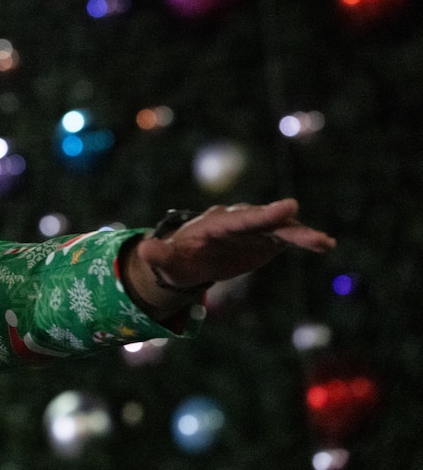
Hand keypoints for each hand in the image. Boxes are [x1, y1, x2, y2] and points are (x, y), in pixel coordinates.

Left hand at [122, 199, 334, 320]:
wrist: (187, 262)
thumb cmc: (175, 260)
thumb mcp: (165, 262)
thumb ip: (159, 255)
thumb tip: (144, 251)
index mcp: (214, 224)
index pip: (239, 218)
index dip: (262, 214)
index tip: (287, 207)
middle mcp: (237, 222)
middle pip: (262, 220)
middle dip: (279, 219)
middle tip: (297, 214)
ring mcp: (253, 230)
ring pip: (279, 229)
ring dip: (301, 234)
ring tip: (323, 243)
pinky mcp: (264, 240)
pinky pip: (286, 239)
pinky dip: (304, 241)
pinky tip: (325, 245)